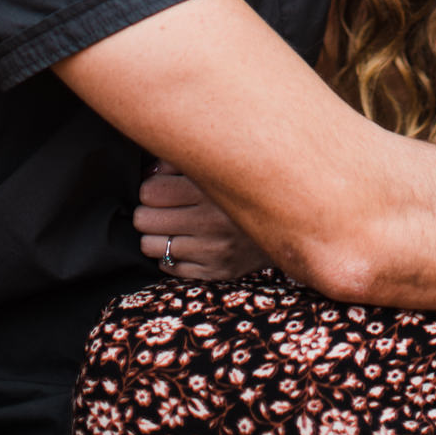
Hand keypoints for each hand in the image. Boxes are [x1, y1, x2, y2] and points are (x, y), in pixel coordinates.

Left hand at [133, 159, 269, 281]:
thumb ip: (178, 162)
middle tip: (162, 206)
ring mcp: (213, 251)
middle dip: (149, 211)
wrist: (290, 216)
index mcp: (209, 190)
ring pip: (150, 246)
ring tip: (171, 224)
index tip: (162, 186)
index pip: (150, 192)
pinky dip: (170, 254)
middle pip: (145, 220)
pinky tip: (185, 241)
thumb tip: (147, 173)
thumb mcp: (215, 165)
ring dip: (156, 234)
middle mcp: (211, 223)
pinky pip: (169, 267)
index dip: (151, 187)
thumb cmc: (243, 184)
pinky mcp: (217, 272)